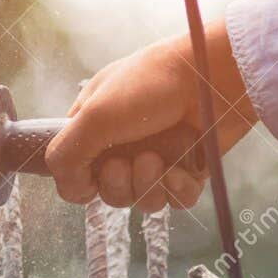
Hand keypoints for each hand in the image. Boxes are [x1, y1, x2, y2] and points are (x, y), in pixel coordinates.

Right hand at [45, 20, 257, 211]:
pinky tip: (182, 170)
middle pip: (110, 194)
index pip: (76, 173)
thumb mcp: (94, 114)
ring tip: (157, 160)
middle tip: (129, 161)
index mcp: (96, 127)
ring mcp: (158, 158)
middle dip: (118, 184)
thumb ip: (65, 155)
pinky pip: (177, 200)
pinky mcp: (189, 168)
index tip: (92, 168)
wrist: (212, 76)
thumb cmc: (151, 84)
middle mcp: (125, 145)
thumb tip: (69, 190)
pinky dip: (178, 190)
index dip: (82, 180)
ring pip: (144, 201)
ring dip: (148, 186)